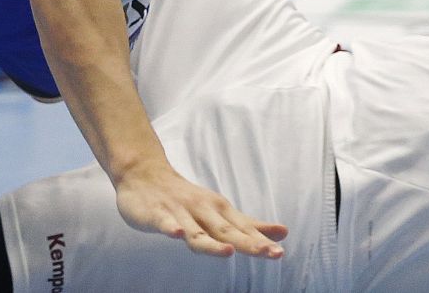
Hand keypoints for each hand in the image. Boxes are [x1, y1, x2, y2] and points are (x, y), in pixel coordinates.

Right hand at [113, 159, 287, 259]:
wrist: (145, 174)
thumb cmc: (188, 199)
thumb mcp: (220, 211)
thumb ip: (249, 225)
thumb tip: (283, 234)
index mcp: (219, 211)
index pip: (243, 229)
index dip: (260, 241)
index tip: (279, 251)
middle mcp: (202, 210)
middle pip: (226, 231)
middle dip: (247, 243)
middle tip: (269, 253)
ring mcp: (179, 212)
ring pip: (196, 231)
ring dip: (211, 242)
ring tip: (228, 252)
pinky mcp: (157, 214)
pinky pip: (164, 222)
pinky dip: (170, 227)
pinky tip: (176, 235)